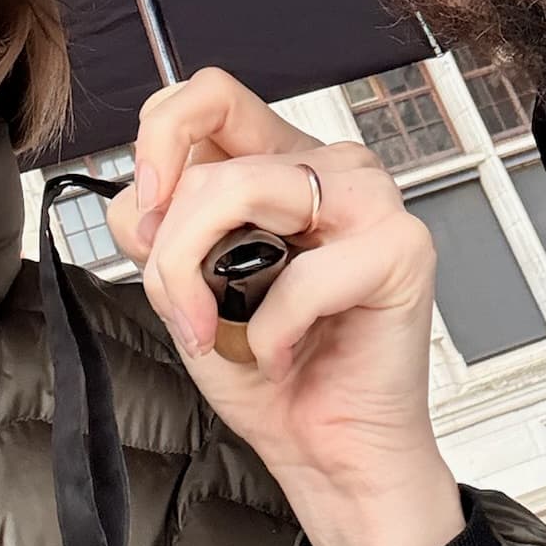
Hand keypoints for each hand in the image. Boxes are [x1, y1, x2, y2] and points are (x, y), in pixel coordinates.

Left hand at [109, 69, 463, 545]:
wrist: (326, 449)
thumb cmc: (268, 371)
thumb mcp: (186, 287)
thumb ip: (161, 228)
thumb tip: (142, 201)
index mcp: (278, 160)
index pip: (208, 95)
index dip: (160, 141)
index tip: (146, 216)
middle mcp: (327, 165)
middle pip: (213, 154)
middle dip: (170, 243)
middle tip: (182, 307)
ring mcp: (370, 199)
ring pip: (244, 187)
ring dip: (206, 279)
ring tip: (227, 335)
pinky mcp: (402, 247)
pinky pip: (302, 275)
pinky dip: (272, 331)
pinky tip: (282, 355)